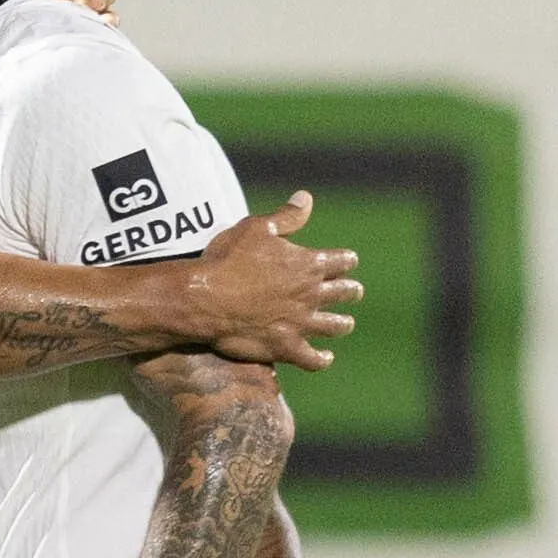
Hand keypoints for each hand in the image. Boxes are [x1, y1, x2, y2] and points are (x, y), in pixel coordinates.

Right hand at [189, 193, 361, 371]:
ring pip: (335, 326)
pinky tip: (325, 358)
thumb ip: (287, 217)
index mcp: (309, 263)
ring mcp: (300, 323)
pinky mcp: (285, 347)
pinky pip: (312, 359)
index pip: (343, 261)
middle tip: (353, 292)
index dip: (346, 260)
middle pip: (345, 293)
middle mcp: (311, 294)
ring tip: (344, 324)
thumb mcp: (256, 228)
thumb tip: (307, 198)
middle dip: (350, 291)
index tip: (347, 261)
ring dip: (342, 324)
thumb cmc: (227, 260)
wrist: (204, 299)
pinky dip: (322, 360)